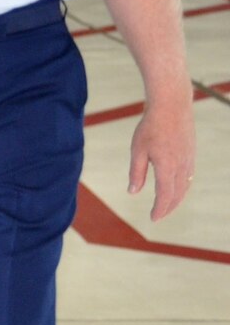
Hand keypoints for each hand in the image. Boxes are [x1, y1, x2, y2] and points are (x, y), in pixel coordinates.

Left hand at [130, 95, 196, 221]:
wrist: (172, 106)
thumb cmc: (150, 126)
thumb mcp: (137, 150)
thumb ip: (136, 172)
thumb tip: (133, 192)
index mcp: (167, 167)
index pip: (165, 196)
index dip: (160, 209)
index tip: (153, 218)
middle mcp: (182, 166)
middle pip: (177, 194)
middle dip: (168, 208)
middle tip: (158, 216)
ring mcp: (189, 160)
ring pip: (185, 186)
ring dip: (176, 199)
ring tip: (166, 206)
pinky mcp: (191, 154)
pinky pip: (188, 177)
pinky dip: (182, 187)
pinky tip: (175, 188)